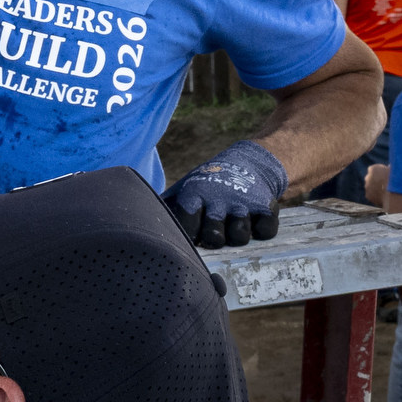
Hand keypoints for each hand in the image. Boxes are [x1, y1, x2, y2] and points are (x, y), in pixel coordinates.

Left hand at [166, 139, 288, 247]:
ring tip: (232, 226)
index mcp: (195, 193)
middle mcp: (219, 198)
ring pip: (240, 236)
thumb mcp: (186, 188)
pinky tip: (254, 222)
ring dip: (237, 236)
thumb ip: (165, 206)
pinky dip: (261, 231)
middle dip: (213, 238)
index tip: (190, 233)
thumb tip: (135, 220)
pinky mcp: (266, 205)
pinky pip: (266, 231)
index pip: (185, 223)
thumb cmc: (209, 184)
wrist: (250, 162)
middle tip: (214, 231)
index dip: (187, 234)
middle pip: (214, 237)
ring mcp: (244, 202)